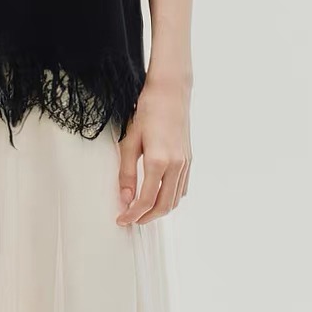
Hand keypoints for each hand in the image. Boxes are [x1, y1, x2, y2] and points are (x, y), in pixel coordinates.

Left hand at [115, 75, 191, 224]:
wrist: (170, 92)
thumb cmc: (147, 112)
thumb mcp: (129, 141)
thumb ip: (126, 172)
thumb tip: (124, 198)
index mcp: (158, 161)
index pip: (146, 200)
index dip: (133, 214)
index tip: (121, 219)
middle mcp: (175, 166)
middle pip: (163, 206)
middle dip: (146, 218)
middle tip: (131, 219)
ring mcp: (185, 164)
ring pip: (175, 200)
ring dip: (159, 210)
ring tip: (142, 210)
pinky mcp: (189, 160)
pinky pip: (182, 188)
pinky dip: (171, 198)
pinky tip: (158, 195)